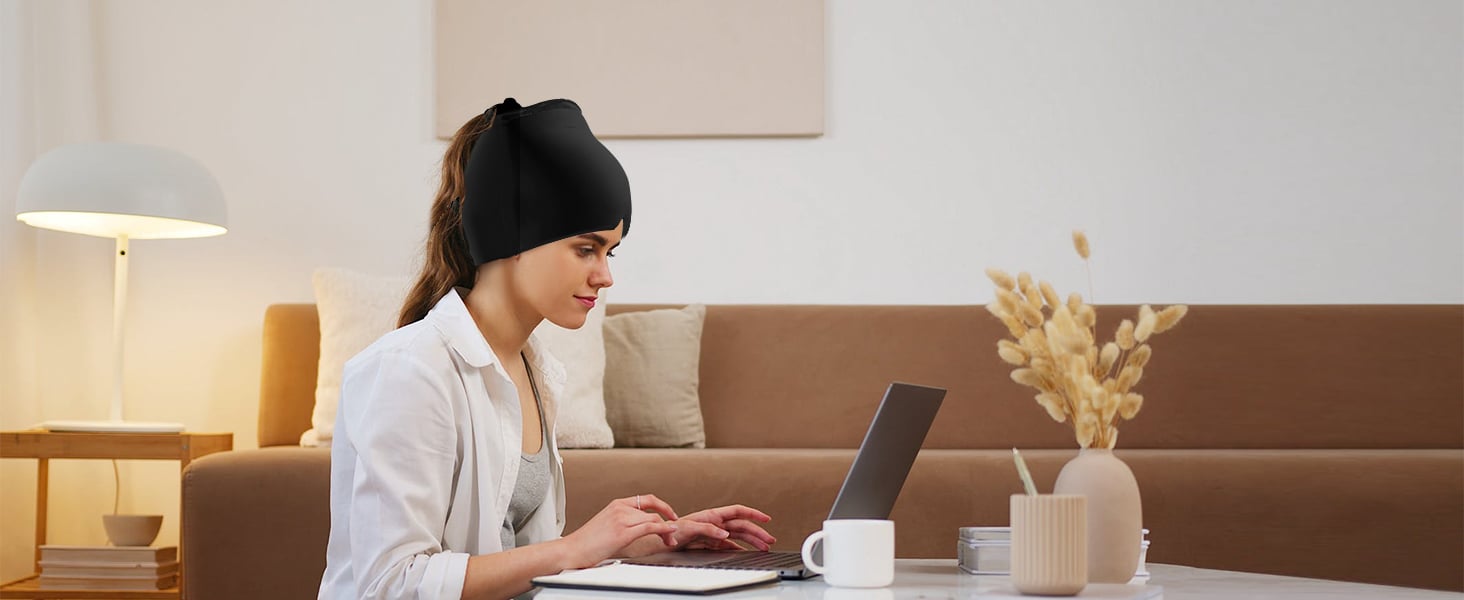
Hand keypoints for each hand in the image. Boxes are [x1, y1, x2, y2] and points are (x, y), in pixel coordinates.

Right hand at [561, 494, 680, 567]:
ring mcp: (621, 519)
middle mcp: (620, 508)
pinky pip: (650, 527)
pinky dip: (664, 529)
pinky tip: (669, 534)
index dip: (663, 506)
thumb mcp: (607, 526)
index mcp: (616, 505)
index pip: (646, 499)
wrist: (571, 550)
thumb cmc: (586, 543)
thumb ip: (623, 523)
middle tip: (673, 533)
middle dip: (668, 521)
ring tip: (670, 541)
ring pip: (654, 519)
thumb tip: (639, 529)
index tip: (671, 515)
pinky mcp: (622, 532)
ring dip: (667, 530)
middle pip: (653, 510)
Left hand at [671, 505, 775, 550]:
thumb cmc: (672, 531)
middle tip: (770, 540)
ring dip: (752, 541)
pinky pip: (730, 546)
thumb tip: (726, 534)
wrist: (661, 542)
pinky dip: (740, 549)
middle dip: (758, 532)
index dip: (753, 514)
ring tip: (764, 547)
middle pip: (742, 526)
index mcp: (712, 515)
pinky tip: (747, 553)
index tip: (766, 519)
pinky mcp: (711, 543)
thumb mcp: (689, 527)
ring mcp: (715, 533)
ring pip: (738, 536)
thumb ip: (708, 529)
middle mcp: (716, 523)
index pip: (738, 511)